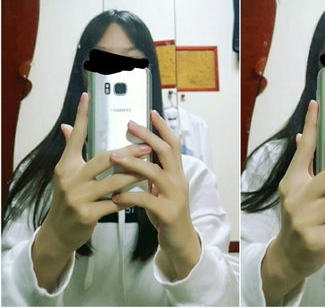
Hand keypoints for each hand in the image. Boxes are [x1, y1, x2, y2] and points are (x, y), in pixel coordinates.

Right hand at [33, 92, 149, 290]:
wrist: (58, 234)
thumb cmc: (68, 198)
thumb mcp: (67, 174)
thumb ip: (70, 150)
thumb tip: (66, 126)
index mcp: (67, 165)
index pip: (76, 136)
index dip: (81, 116)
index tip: (87, 96)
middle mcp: (70, 179)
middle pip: (105, 159)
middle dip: (128, 153)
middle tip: (147, 147)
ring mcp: (78, 197)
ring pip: (115, 181)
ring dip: (136, 175)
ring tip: (151, 169)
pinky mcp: (88, 214)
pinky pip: (115, 202)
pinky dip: (129, 197)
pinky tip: (141, 193)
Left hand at [109, 110, 200, 280]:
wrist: (180, 242)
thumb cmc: (166, 213)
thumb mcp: (161, 190)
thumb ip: (151, 175)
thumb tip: (134, 157)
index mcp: (177, 172)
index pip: (173, 143)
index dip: (163, 127)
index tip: (151, 112)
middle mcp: (179, 180)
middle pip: (166, 151)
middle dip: (148, 136)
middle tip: (129, 124)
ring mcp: (175, 195)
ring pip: (155, 173)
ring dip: (133, 163)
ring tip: (113, 157)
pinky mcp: (168, 213)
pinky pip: (147, 200)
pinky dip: (129, 196)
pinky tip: (115, 197)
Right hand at [261, 100, 324, 304]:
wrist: (289, 256)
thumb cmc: (299, 218)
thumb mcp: (296, 192)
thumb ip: (302, 166)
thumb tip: (301, 137)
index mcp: (292, 181)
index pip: (303, 149)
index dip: (310, 125)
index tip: (316, 103)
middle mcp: (295, 196)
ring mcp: (303, 218)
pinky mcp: (314, 239)